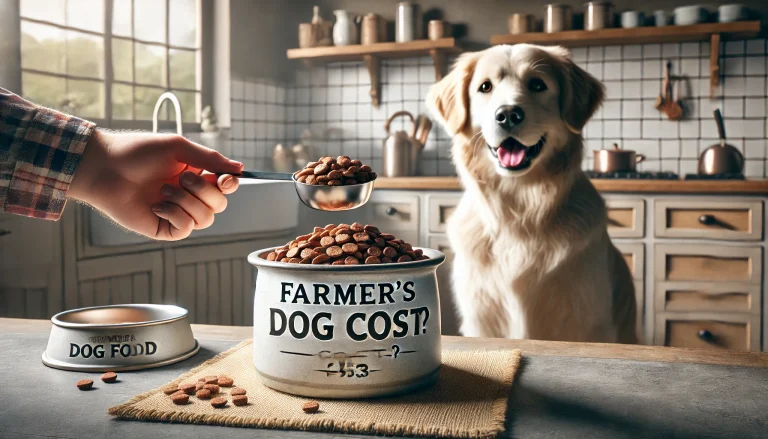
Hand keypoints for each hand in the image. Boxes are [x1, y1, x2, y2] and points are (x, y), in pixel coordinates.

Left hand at [69, 130, 242, 240]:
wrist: (104, 168)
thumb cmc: (137, 152)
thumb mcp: (178, 148)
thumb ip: (210, 158)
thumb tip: (240, 169)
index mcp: (194, 174)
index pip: (224, 186)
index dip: (229, 184)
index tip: (225, 179)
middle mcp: (188, 195)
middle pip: (220, 204)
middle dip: (204, 191)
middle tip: (182, 178)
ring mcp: (177, 212)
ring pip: (206, 218)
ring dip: (187, 202)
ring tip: (163, 190)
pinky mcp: (164, 228)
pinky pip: (187, 228)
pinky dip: (176, 215)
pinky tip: (156, 205)